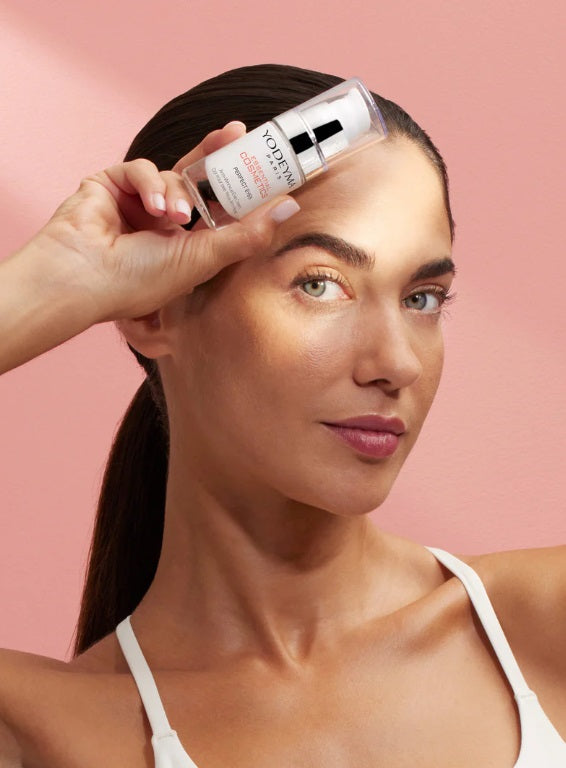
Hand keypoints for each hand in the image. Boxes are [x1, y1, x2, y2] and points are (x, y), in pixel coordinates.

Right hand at [31, 122, 299, 323]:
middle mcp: (162, 223)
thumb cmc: (140, 281)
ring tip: (174, 217)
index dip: (238, 188)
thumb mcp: (204, 259)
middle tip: (237, 133)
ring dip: (176, 193)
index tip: (264, 168)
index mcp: (185, 245)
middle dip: (216, 156)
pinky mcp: (110, 185)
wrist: (84, 279)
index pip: (218, 208)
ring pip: (170, 175)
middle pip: (197, 178)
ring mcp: (135, 203)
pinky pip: (140, 168)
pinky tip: (152, 208)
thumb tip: (291, 206)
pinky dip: (149, 184)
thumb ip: (247, 233)